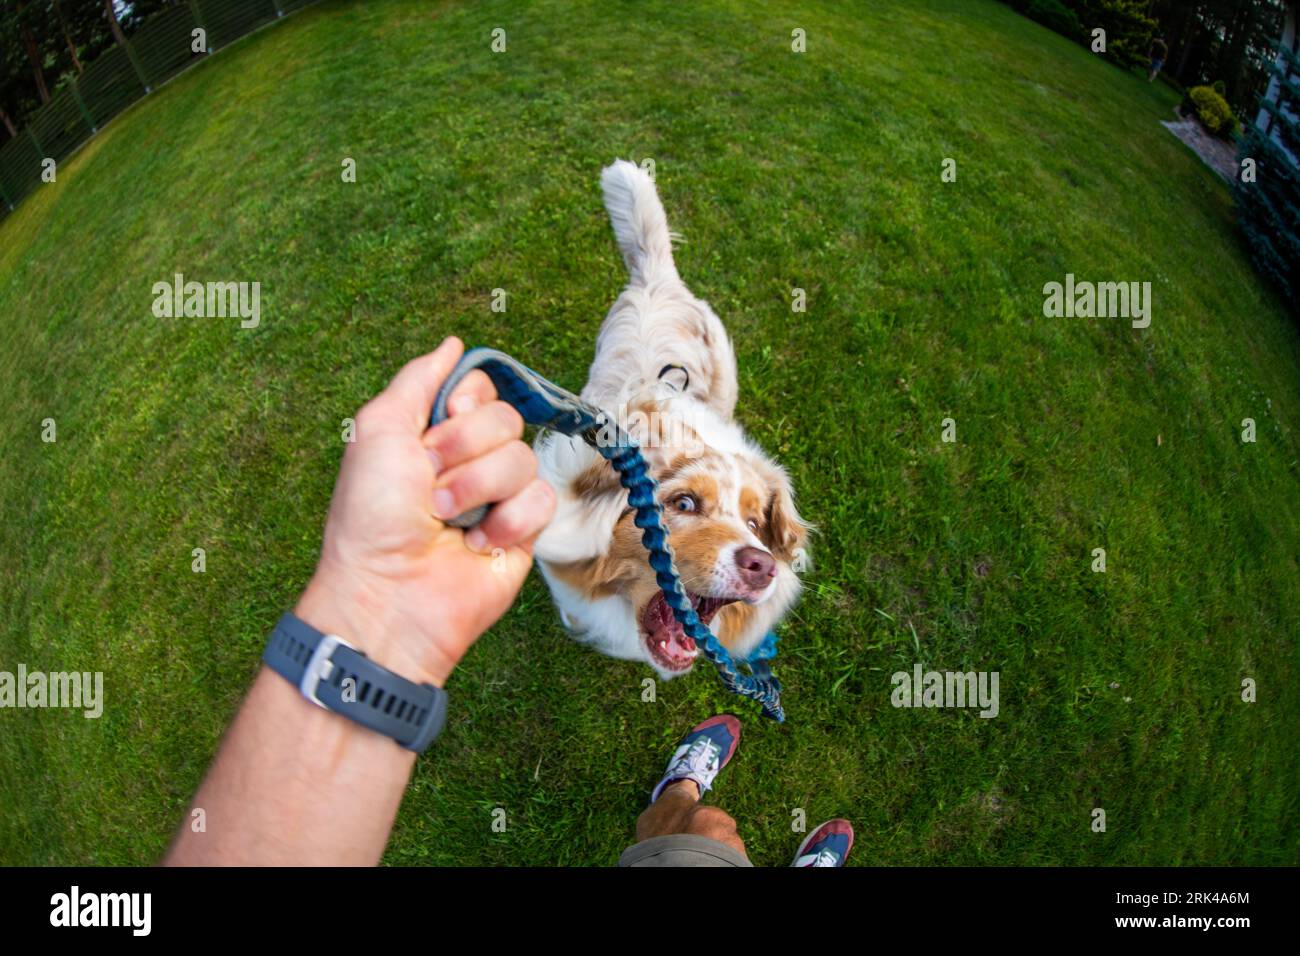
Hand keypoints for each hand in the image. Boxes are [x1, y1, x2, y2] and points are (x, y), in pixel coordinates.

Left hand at [295, 336, 555, 686]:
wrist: (391, 590)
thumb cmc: (371, 516)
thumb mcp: (379, 429)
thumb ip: (418, 379)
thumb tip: (455, 344)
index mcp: (436, 434)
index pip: (480, 388)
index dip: (464, 405)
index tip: (436, 429)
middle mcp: (471, 461)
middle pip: (505, 418)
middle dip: (463, 451)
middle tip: (430, 486)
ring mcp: (500, 496)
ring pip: (524, 458)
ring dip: (478, 489)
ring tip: (449, 521)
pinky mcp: (525, 531)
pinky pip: (541, 498)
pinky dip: (507, 521)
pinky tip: (478, 544)